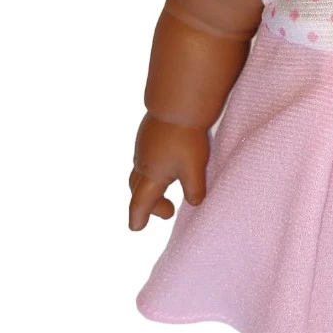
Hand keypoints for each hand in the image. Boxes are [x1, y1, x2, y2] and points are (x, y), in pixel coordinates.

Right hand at [128, 114, 209, 230]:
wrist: (177, 104)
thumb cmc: (186, 138)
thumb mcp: (194, 168)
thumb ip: (194, 189)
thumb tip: (195, 203)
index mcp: (151, 176)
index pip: (140, 203)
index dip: (138, 217)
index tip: (136, 228)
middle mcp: (142, 163)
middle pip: (138, 190)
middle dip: (150, 204)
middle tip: (169, 211)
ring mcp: (143, 148)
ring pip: (141, 173)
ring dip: (152, 186)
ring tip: (169, 188)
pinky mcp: (147, 135)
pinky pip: (146, 160)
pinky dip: (153, 170)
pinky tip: (168, 164)